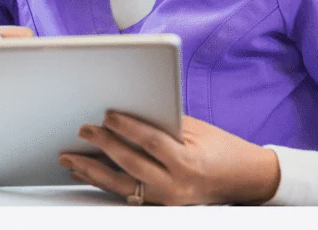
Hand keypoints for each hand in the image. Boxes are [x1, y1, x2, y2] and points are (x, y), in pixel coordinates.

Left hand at [60, 111, 281, 205]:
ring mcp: (169, 201)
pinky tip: (88, 173)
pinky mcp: (163, 207)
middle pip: (131, 166)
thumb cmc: (220, 147)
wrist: (246, 179)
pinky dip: (107, 183)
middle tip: (82, 132)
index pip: (151, 142)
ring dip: (93, 172)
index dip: (127, 128)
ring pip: (123, 186)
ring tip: (71, 159)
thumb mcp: (195, 129)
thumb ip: (163, 123)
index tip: (106, 115)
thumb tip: (127, 109)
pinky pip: (129, 195)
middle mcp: (177, 186)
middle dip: (103, 148)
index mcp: (187, 162)